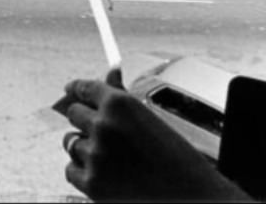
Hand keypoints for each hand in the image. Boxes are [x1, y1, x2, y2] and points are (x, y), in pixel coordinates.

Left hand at [58, 69, 249, 201]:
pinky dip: (82, 171)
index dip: (76, 89)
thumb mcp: (155, 119)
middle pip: (74, 114)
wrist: (194, 198)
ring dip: (84, 146)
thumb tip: (110, 74)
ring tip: (108, 156)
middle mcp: (104, 126)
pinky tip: (102, 172)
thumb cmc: (180, 160)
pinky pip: (71, 170)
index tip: (71, 90)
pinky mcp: (92, 183)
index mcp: (120, 104)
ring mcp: (96, 155)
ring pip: (71, 142)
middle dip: (85, 120)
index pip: (85, 88)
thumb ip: (125, 98)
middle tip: (100, 132)